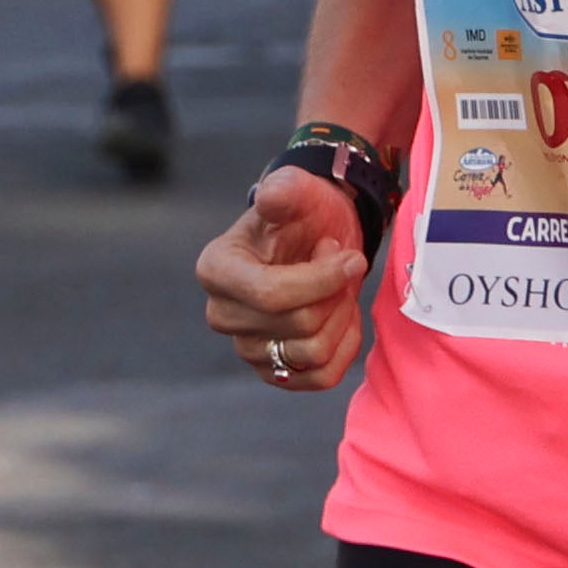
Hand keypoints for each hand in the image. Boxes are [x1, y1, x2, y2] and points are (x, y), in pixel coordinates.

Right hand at [199, 169, 369, 391]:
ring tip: (341, 288)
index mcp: (216, 270)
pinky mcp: (275, 372)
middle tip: (342, 263)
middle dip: (335, 293)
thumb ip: (285, 189)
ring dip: (342, 317)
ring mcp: (247, 348)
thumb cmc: (304, 214)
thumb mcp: (298, 190)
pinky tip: (344, 316)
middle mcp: (222, 314)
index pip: (270, 295)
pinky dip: (345, 348)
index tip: (351, 257)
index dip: (321, 280)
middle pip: (297, 324)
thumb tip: (272, 196)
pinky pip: (321, 377)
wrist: (317, 236)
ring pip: (312, 353)